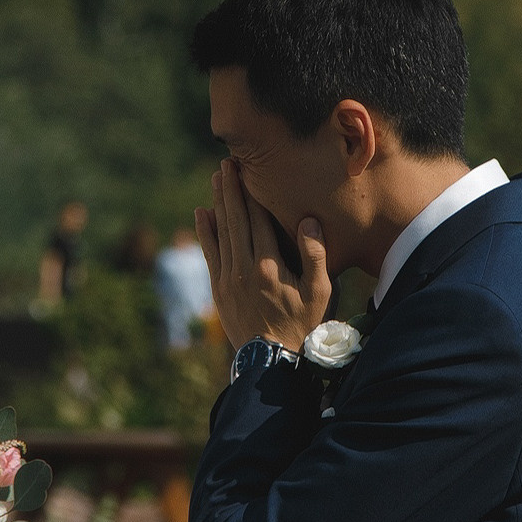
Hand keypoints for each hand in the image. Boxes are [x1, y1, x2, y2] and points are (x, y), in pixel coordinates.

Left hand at [196, 159, 330, 353]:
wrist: (271, 359)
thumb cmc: (302, 324)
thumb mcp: (319, 292)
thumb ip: (315, 255)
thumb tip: (308, 221)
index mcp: (270, 264)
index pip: (259, 219)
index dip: (252, 192)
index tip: (248, 169)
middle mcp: (245, 267)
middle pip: (236, 219)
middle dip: (231, 189)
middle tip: (226, 163)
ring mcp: (228, 277)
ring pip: (221, 232)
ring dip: (218, 203)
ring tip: (216, 179)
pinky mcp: (219, 288)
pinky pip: (210, 254)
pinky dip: (205, 232)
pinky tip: (201, 213)